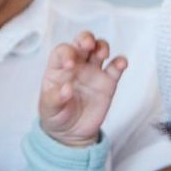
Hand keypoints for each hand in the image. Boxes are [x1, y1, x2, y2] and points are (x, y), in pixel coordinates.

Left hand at [38, 31, 126, 147]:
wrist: (72, 132)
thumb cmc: (56, 115)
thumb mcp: (49, 109)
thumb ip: (54, 99)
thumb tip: (66, 89)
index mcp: (58, 68)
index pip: (62, 51)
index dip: (66, 53)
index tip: (70, 65)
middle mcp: (77, 65)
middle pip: (82, 42)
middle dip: (86, 39)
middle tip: (87, 45)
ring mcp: (93, 72)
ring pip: (100, 49)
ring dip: (102, 46)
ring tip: (103, 54)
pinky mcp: (108, 82)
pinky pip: (115, 68)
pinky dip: (120, 62)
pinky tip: (121, 63)